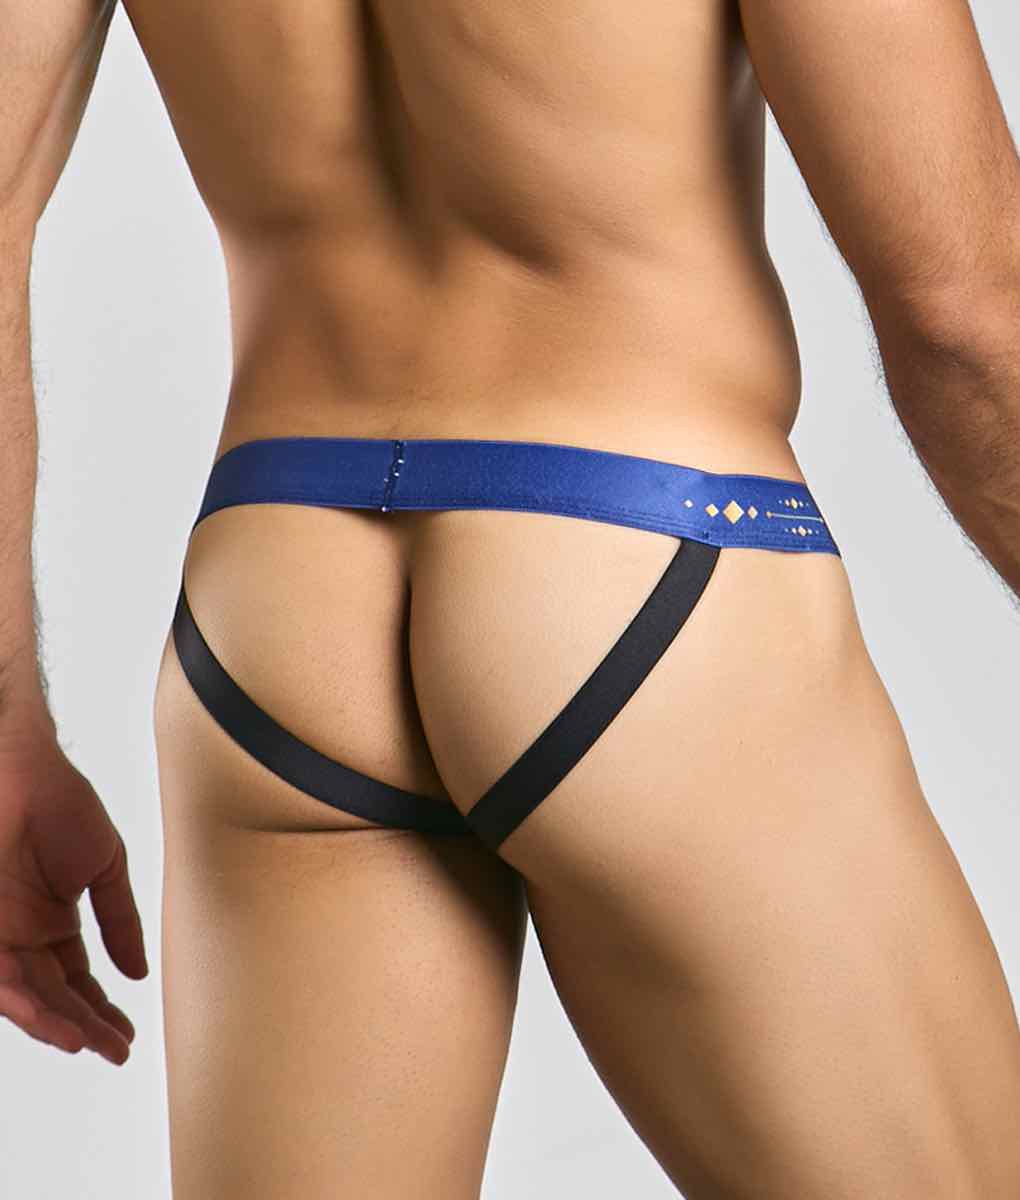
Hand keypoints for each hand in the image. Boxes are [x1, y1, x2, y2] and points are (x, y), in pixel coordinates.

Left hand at [0, 728, 147, 1064]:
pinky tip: (55, 1021)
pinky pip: (0, 979)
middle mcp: (22, 938)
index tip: (125, 1035)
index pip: (75, 981)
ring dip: (55, 1025)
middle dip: (85, 1026)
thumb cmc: (59, 804)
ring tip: (88, 1044)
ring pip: (24, 997)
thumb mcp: (105, 868)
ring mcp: (0, 935)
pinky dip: (25, 1004)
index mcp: (52, 924)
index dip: (100, 1010)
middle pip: (53, 997)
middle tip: (115, 1049)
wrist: (23, 771)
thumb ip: (120, 920)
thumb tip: (138, 973)